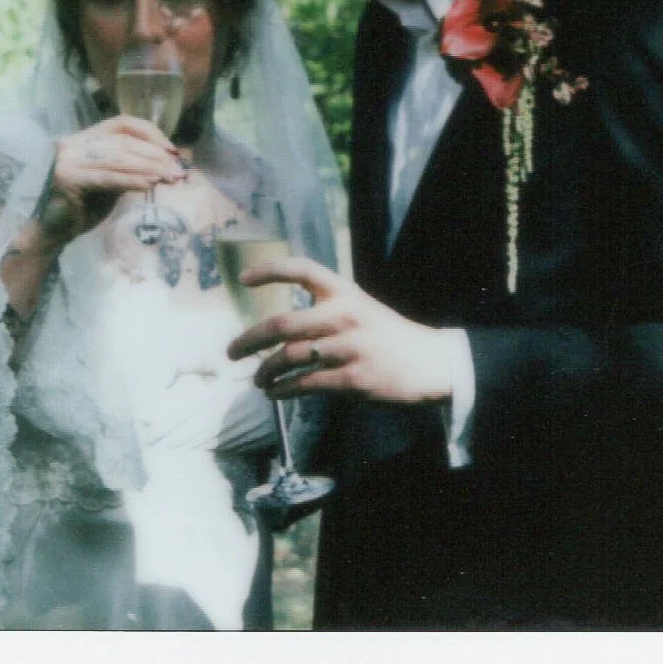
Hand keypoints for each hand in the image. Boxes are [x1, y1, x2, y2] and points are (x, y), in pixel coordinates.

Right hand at [42, 118, 185, 240]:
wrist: (53, 231)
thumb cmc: (84, 207)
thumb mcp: (111, 180)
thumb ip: (131, 167)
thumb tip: (169, 162)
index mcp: (84, 138)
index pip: (122, 124)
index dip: (150, 133)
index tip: (172, 150)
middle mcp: (73, 143)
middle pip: (123, 142)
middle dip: (155, 156)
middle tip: (177, 171)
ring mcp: (68, 160)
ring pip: (117, 158)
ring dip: (148, 168)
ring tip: (169, 178)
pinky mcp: (68, 179)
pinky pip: (107, 177)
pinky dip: (131, 180)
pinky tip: (149, 185)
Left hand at [225, 257, 460, 404]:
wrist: (430, 363)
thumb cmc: (388, 335)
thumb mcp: (361, 308)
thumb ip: (326, 310)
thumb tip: (279, 330)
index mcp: (346, 292)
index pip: (302, 269)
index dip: (270, 271)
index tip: (244, 278)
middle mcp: (344, 315)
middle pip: (281, 325)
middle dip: (248, 341)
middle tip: (232, 352)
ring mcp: (348, 348)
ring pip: (289, 358)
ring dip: (265, 372)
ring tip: (258, 380)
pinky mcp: (353, 379)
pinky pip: (306, 385)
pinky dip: (284, 391)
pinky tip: (276, 394)